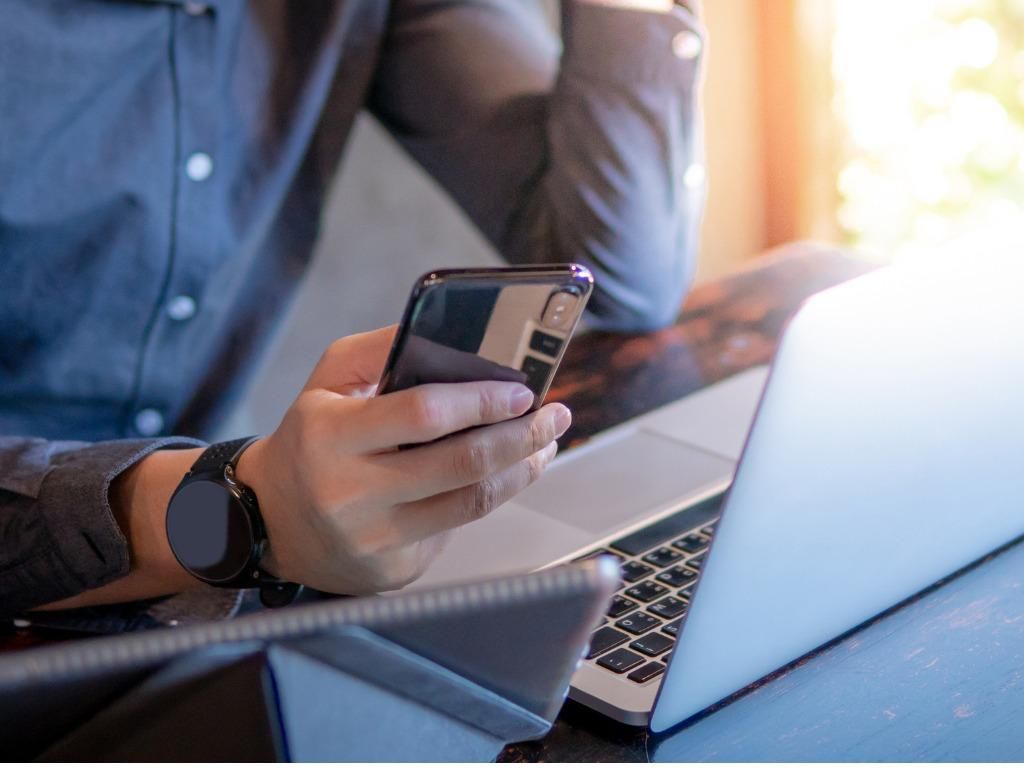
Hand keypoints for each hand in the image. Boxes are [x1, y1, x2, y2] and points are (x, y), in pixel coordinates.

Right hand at [235, 326, 569, 594]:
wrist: (271, 519)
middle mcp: (349, 492)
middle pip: (462, 464)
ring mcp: (373, 538)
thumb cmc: (311, 438)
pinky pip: (456, 530)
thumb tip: (452, 332)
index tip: (522, 391)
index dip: (482, 401)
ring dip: (521, 470)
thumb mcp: (327, 380)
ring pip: (472, 503)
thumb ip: (381, 349)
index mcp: (330, 435)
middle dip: (522, 436)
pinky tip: (505, 475)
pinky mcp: (392, 570)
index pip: (424, 414)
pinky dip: (488, 498)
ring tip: (543, 444)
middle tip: (554, 415)